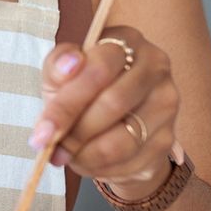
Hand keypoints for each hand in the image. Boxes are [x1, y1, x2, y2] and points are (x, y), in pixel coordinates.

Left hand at [33, 25, 179, 198]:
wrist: (111, 120)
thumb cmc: (83, 90)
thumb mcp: (61, 73)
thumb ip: (57, 66)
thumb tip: (69, 65)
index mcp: (127, 41)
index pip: (100, 69)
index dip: (68, 103)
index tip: (43, 131)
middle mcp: (155, 68)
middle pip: (113, 103)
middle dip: (74, 132)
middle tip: (50, 148)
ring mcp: (166, 104)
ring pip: (123, 140)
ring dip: (86, 155)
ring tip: (66, 156)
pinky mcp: (168, 138)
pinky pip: (130, 162)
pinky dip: (100, 168)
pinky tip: (86, 162)